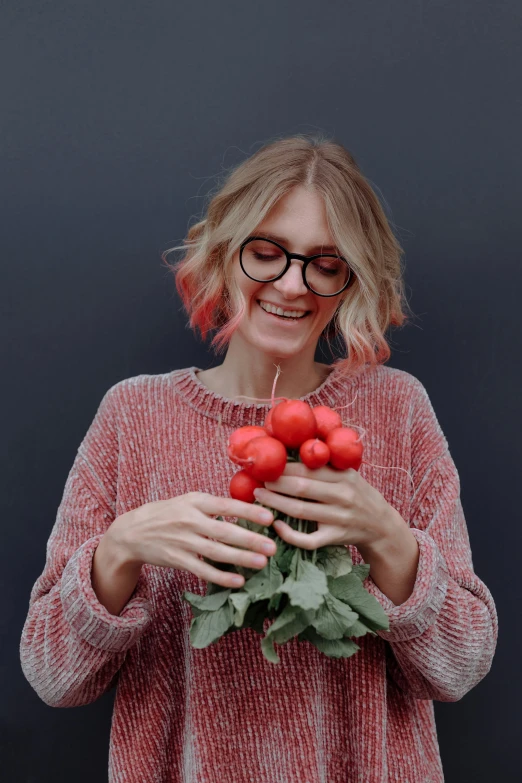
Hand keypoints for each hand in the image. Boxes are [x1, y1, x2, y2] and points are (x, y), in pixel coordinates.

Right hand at [108, 492, 276, 588]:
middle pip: (224, 531)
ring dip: (241, 558)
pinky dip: (221, 577)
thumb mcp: (189, 501)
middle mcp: (190, 520)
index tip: (269, 517)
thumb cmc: (169, 513)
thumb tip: (247, 508)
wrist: (133, 531)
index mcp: (196, 502)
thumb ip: (214, 505)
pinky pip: (203, 571)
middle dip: (250, 539)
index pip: (226, 506)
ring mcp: (183, 541)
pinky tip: (238, 581)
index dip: (248, 511)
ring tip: (262, 562)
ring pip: (216, 552)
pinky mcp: (178, 560)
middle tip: (273, 546)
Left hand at [253, 461, 403, 552]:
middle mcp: (342, 497)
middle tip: (258, 480)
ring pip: (301, 512)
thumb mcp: (348, 473)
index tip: (267, 465)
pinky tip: (276, 525)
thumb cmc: (357, 494)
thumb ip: (326, 462)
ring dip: (276, 504)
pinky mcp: (334, 538)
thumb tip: (296, 442)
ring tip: (259, 496)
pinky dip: (290, 534)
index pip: (309, 470)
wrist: (380, 525)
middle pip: (302, 489)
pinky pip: (308, 540)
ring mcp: (338, 519)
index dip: (285, 468)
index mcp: (344, 477)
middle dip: (276, 483)